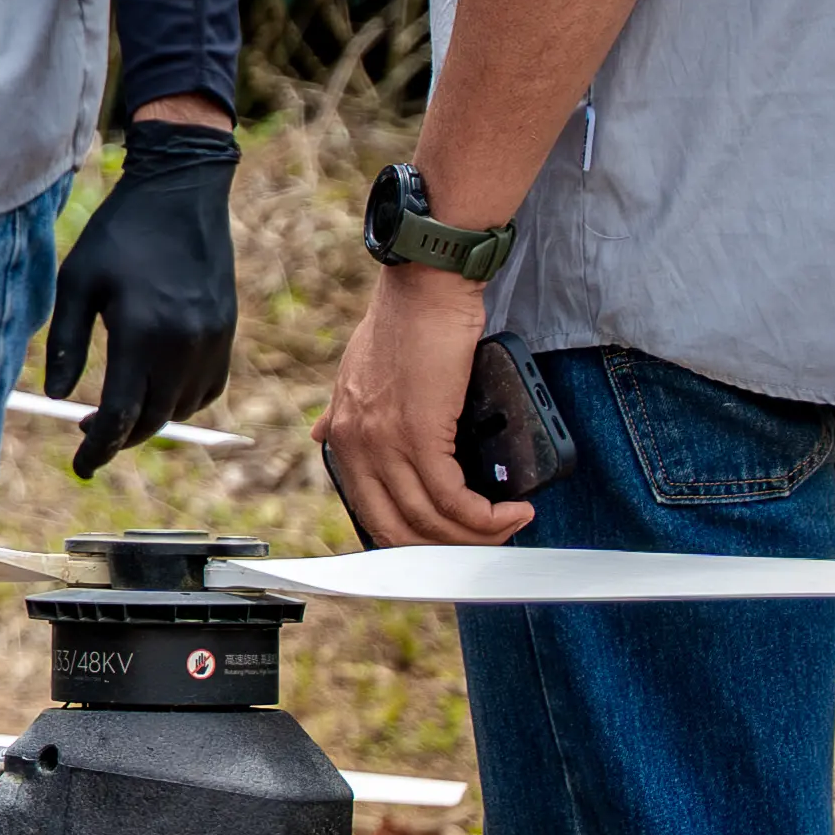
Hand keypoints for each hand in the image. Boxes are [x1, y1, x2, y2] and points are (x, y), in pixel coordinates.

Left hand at [37, 119, 241, 477]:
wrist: (181, 193)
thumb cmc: (120, 233)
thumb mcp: (77, 281)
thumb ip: (66, 342)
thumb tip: (58, 398)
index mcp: (143, 333)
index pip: (121, 415)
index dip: (97, 449)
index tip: (80, 467)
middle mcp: (184, 345)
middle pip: (153, 420)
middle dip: (120, 438)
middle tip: (90, 433)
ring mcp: (213, 340)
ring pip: (180, 409)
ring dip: (149, 418)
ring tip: (118, 405)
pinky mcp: (227, 332)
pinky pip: (206, 390)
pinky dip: (180, 400)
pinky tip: (155, 385)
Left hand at [320, 260, 532, 549]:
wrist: (426, 285)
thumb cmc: (406, 320)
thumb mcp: (356, 371)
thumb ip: (345, 411)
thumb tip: (323, 432)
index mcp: (343, 436)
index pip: (370, 514)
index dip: (412, 540)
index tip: (449, 541)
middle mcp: (357, 446)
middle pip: (398, 531)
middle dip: (447, 549)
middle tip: (486, 540)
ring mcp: (386, 444)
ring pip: (430, 522)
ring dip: (478, 535)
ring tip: (510, 524)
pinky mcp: (422, 436)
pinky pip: (453, 500)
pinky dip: (486, 517)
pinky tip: (511, 511)